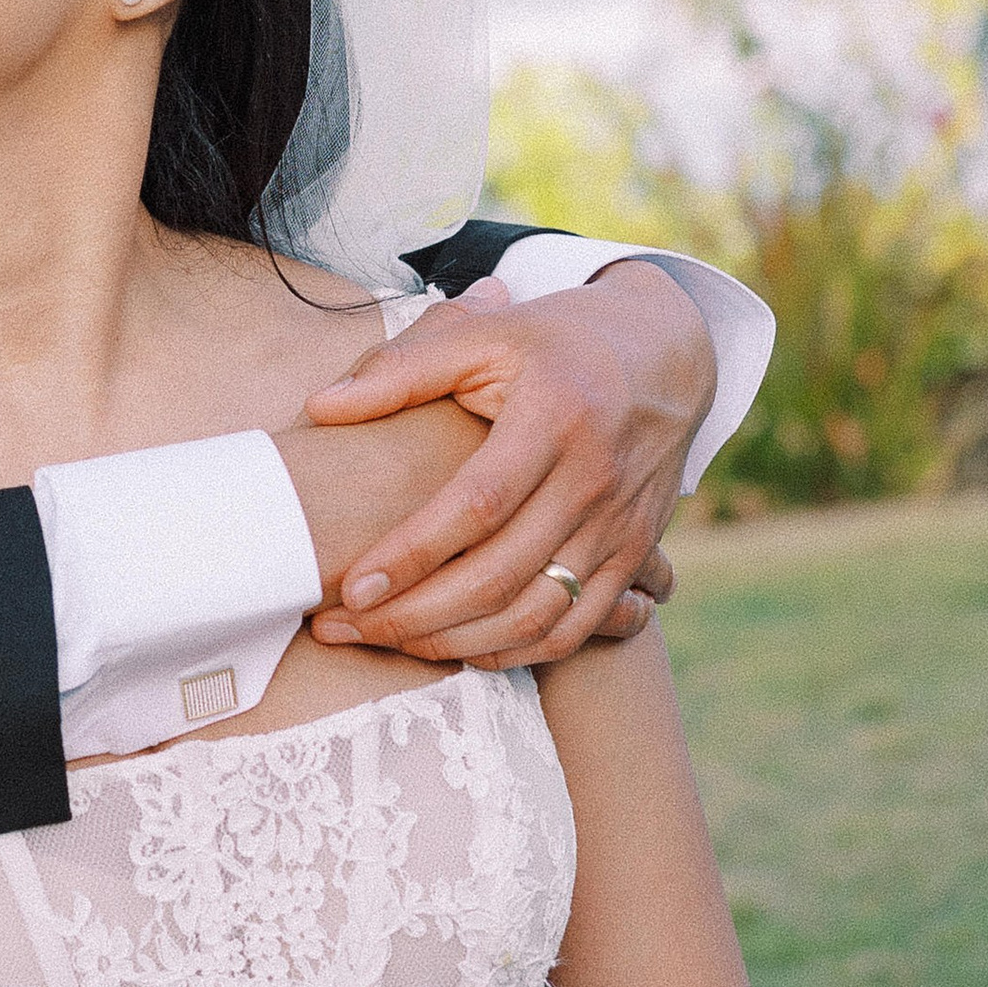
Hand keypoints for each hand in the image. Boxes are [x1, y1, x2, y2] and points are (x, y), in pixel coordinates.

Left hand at [302, 266, 712, 666]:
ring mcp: (622, 527)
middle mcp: (596, 480)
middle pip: (500, 576)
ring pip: (535, 616)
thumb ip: (402, 368)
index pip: (477, 505)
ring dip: (455, 644)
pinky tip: (454, 648)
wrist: (667, 353)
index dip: (412, 554)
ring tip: (386, 641)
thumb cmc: (559, 342)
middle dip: (414, 615)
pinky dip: (513, 653)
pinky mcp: (634, 557)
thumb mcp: (486, 333)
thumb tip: (319, 407)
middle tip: (344, 627)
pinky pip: (573, 629)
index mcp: (557, 418)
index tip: (352, 587)